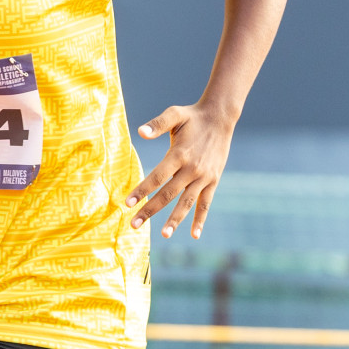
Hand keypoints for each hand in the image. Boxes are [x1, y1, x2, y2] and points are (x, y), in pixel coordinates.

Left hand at [124, 102, 235, 239]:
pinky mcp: (213, 180)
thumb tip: (140, 132)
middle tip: (134, 224)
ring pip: (187, 203)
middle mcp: (192, 169)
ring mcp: (204, 177)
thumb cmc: (192, 117)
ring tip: (163, 235)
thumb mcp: (174, 114)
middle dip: (150, 210)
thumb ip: (157, 124)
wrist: (220, 118)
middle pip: (168, 194)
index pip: (157, 177)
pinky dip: (200, 219)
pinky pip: (205, 203)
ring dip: (175, 220)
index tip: (127, 203)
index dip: (142, 191)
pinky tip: (194, 235)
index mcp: (179, 154)